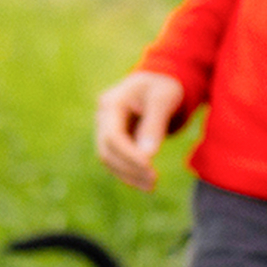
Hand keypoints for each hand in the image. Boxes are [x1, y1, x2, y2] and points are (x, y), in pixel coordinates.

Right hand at [94, 70, 184, 191]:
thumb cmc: (163, 85)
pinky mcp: (113, 139)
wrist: (159, 80)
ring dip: (129, 175)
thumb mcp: (163, 99)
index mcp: (111, 103)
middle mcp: (103, 117)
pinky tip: (145, 182)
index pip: (113, 136)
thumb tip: (148, 156)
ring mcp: (105, 128)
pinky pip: (116, 160)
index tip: (149, 168)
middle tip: (153, 181)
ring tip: (152, 185)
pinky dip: (129, 172)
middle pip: (107, 151)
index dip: (129, 155)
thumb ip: (154, 125)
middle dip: (129, 169)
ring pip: (109, 159)